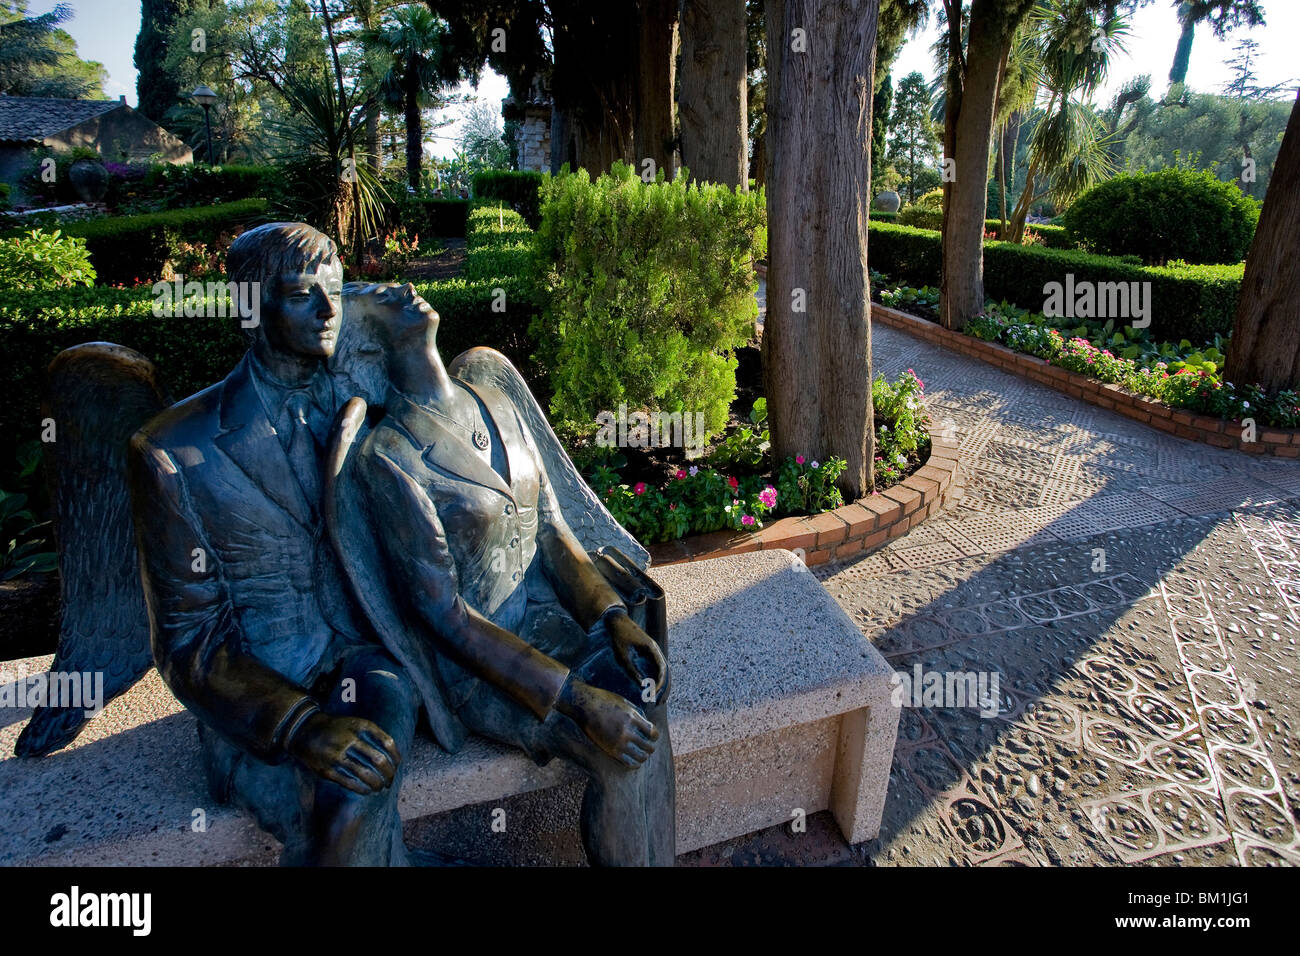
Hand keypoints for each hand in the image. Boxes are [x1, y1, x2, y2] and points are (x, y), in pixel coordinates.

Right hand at [285, 711, 400, 794]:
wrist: (306, 731)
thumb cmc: (338, 730)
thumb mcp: (356, 724)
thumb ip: (374, 736)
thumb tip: (394, 758)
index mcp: (361, 726)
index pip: (388, 743)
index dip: (396, 757)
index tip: (397, 766)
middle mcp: (350, 739)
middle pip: (379, 760)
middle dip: (389, 774)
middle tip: (390, 781)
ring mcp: (337, 755)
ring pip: (366, 774)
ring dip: (377, 784)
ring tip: (380, 787)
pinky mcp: (327, 770)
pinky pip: (350, 783)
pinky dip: (363, 789)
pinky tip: (367, 790)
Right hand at [556, 678, 657, 767]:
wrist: (585, 706)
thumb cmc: (605, 701)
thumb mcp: (625, 702)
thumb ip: (637, 714)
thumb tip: (647, 725)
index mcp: (632, 717)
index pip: (652, 733)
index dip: (655, 736)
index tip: (652, 736)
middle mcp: (627, 731)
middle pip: (648, 746)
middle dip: (650, 747)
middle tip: (648, 746)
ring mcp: (619, 742)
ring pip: (641, 756)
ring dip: (643, 756)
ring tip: (642, 754)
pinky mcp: (611, 750)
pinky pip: (628, 763)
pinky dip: (634, 764)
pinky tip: (635, 761)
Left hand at [606, 611, 668, 702]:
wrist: (616, 621)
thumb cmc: (618, 637)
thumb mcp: (622, 656)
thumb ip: (631, 670)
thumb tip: (640, 685)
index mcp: (651, 648)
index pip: (661, 668)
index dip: (660, 681)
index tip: (654, 692)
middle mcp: (654, 649)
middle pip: (664, 669)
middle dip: (663, 686)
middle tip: (658, 700)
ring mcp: (651, 650)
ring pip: (661, 668)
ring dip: (660, 682)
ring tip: (657, 696)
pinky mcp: (646, 651)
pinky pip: (654, 665)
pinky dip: (655, 676)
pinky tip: (651, 685)